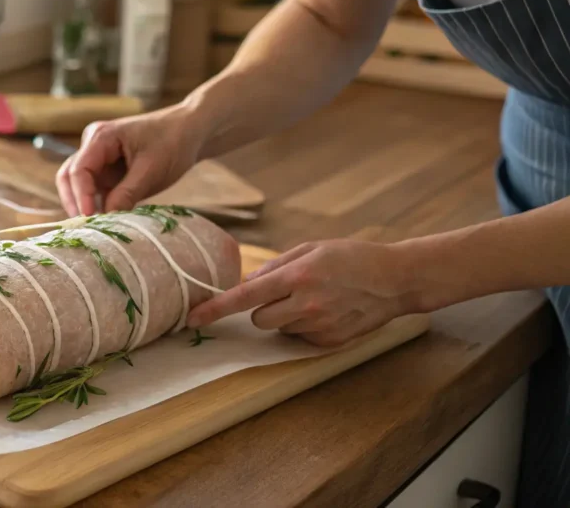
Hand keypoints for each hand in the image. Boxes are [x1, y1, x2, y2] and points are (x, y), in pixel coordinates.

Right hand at [56, 103, 204, 215]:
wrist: (190, 131)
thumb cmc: (173, 142)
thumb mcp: (151, 171)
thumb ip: (127, 194)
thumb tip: (105, 217)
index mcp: (101, 137)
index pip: (79, 170)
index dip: (81, 196)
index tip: (89, 218)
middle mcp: (93, 145)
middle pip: (69, 176)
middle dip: (74, 202)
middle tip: (84, 228)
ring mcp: (99, 159)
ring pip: (78, 185)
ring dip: (84, 205)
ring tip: (94, 228)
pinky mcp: (108, 171)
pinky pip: (95, 191)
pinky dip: (97, 206)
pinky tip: (105, 222)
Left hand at [186, 239, 418, 346]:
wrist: (395, 280)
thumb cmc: (351, 257)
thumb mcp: (311, 248)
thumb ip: (275, 266)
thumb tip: (247, 281)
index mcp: (297, 276)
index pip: (245, 296)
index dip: (216, 308)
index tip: (194, 318)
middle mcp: (306, 304)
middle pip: (259, 319)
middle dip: (264, 308)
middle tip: (288, 291)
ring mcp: (319, 326)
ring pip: (280, 329)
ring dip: (286, 317)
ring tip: (315, 298)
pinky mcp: (330, 342)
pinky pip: (300, 338)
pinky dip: (305, 327)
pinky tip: (328, 311)